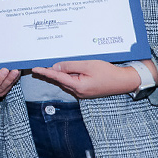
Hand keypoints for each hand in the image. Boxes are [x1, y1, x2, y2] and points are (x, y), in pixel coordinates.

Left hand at [32, 59, 147, 98]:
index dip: (45, 72)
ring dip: (60, 74)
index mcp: (78, 87)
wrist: (123, 81)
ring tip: (49, 66)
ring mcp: (82, 92)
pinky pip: (73, 82)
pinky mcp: (86, 90)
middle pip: (60, 80)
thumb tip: (56, 67)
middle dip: (50, 73)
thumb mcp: (87, 65)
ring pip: (66, 81)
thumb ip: (70, 66)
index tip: (34, 69)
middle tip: (37, 66)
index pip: (57, 78)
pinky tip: (66, 69)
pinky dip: (68, 76)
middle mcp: (78, 92)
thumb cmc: (107, 73)